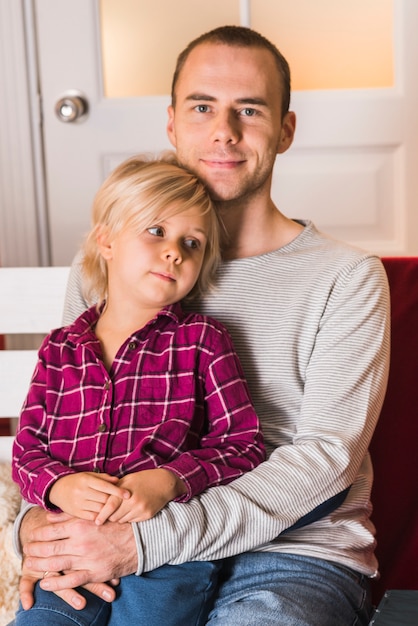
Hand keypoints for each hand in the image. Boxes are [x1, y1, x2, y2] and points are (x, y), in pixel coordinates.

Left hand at [21, 508, 136, 594]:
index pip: (51, 531)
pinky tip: (45, 583)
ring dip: (40, 565)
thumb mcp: (94, 515)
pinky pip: (71, 581)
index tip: (30, 536)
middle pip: (50, 547)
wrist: (140, 539)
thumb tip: (50, 516)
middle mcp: (81, 542)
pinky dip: (56, 583)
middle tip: (26, 551)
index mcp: (80, 526)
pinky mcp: (95, 572)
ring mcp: (87, 558)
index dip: (37, 534)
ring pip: (56, 563)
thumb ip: (71, 516)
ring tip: (29, 564)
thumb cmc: (116, 524)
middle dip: (34, 550)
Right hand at [49, 472, 130, 520]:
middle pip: (103, 498)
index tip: (128, 494)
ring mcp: (78, 503)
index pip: (105, 486)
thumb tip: (118, 480)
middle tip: (124, 503)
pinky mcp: (75, 513)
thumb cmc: (77, 481)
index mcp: (86, 480)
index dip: (118, 491)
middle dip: (114, 501)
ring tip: (117, 510)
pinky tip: (105, 515)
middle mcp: (82, 491)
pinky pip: (92, 517)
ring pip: (99, 509)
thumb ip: (104, 478)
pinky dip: (100, 517)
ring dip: (109, 510)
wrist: (57, 489)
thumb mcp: (89, 476)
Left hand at [95, 468, 186, 524]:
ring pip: (123, 521)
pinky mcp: (147, 515)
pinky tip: (133, 509)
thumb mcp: (127, 480)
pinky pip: (132, 522)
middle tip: (112, 511)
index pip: (110, 506)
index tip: (97, 521)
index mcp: (126, 491)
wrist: (164, 483)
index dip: (101, 515)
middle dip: (111, 516)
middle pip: (115, 517)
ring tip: (124, 508)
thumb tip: (100, 501)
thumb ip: (114, 490)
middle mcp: (133, 502)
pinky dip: (130, 518)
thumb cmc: (142, 479)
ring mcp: (141, 509)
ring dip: (120, 517)